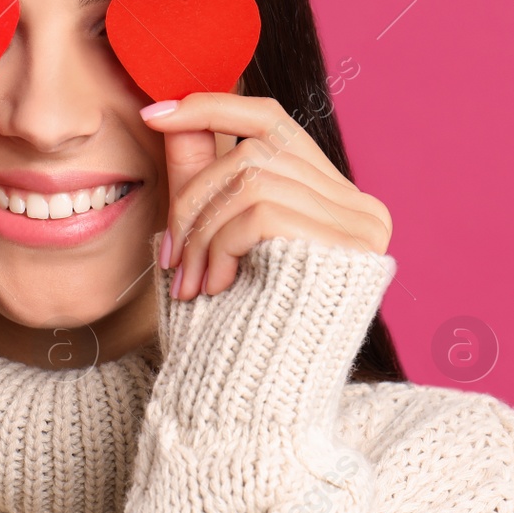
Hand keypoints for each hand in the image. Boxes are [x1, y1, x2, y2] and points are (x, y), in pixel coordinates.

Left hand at [141, 93, 392, 301]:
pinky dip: (220, 245)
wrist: (260, 404)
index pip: (271, 120)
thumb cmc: (239, 326)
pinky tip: (216, 287)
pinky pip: (260, 211)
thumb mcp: (212, 240)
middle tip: (168, 255)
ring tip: (190, 282)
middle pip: (253, 150)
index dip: (211, 108)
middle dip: (194, 197)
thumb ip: (199, 175)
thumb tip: (169, 112)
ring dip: (202, 231)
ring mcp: (360, 224)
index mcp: (335, 199)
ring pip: (251, 178)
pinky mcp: (347, 244)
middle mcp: (359, 206)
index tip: (153, 112)